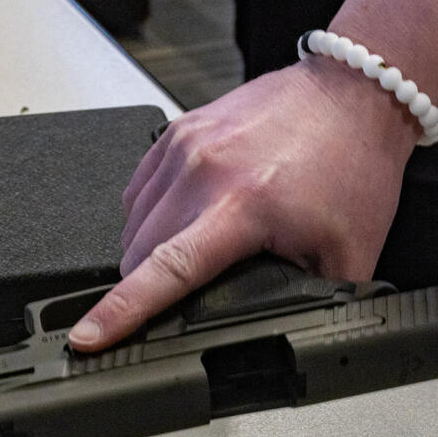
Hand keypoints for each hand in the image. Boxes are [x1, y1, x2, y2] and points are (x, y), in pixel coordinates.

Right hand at [68, 58, 421, 351]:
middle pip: (138, 254)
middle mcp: (205, 170)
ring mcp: (186, 145)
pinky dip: (150, 215)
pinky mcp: (179, 129)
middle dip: (146, 290)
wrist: (351, 94)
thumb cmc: (352, 165)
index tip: (85, 338)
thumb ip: (310, 304)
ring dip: (146, 253)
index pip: (164, 272)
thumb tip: (292, 342)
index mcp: (244, 206)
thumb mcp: (346, 256)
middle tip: (182, 301)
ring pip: (132, 222)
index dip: (119, 313)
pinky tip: (181, 222)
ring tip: (189, 256)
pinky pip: (139, 188)